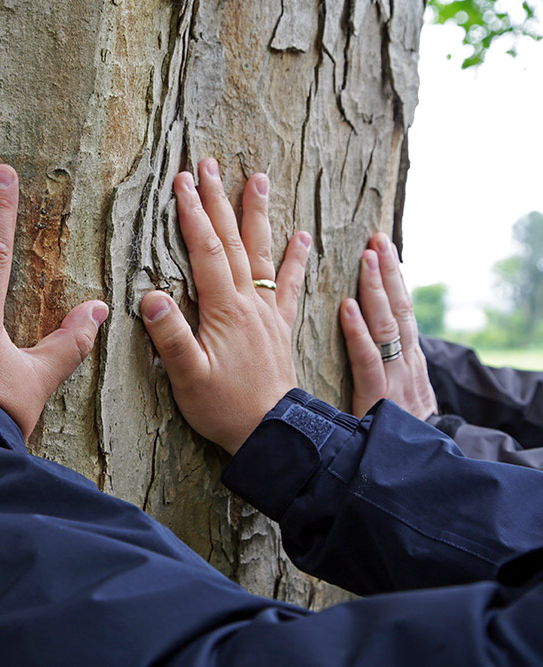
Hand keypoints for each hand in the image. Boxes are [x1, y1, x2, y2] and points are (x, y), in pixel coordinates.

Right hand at [140, 160, 310, 454]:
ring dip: (257, 214)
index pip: (207, 251)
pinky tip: (302, 235)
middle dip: (218, 200)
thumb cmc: (225, 408)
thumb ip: (170, 338)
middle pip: (233, 241)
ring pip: (262, 252)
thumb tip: (150, 296)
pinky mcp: (279, 326)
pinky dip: (295, 258)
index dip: (193, 214)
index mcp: (224, 310)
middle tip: (210, 164)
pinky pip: (288, 284)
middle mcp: (249, 303)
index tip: (182, 182)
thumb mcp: (188, 378)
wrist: (273, 433)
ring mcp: (267, 312)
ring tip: (258, 178)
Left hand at [339, 233, 436, 418]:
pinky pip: (368, 360)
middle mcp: (407, 363)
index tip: (382, 247)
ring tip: (366, 259)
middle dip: (388, 273)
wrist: (410, 474)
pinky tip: (346, 308)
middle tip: (376, 239)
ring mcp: (397, 379)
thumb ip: (381, 369)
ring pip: (388, 326)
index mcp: (407, 361)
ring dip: (376, 289)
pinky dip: (357, 332)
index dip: (392, 279)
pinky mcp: (378, 398)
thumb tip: (364, 339)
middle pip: (399, 309)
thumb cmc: (389, 435)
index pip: (401, 310)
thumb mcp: (392, 396)